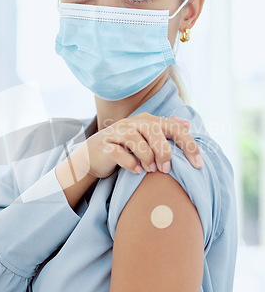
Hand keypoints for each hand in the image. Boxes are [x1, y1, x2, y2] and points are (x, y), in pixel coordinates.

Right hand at [71, 112, 202, 179]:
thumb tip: (187, 124)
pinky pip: (118, 152)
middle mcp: (131, 123)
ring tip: (151, 170)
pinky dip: (130, 163)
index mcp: (146, 120)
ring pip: (135, 139)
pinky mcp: (104, 146)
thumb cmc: (124, 147)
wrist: (93, 156)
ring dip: (146, 156)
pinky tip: (136, 171)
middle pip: (153, 130)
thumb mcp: (146, 136)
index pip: (173, 128)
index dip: (188, 145)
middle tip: (166, 169)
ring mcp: (116, 133)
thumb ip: (165, 128)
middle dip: (164, 151)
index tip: (198, 164)